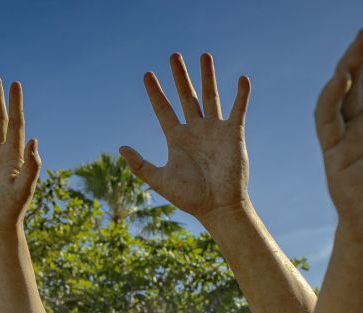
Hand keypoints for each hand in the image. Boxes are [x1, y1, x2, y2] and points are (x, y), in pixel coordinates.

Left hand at [120, 53, 250, 221]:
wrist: (217, 207)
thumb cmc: (190, 198)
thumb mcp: (160, 180)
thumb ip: (140, 165)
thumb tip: (121, 148)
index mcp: (177, 139)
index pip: (163, 110)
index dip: (155, 93)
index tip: (147, 75)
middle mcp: (195, 130)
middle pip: (186, 96)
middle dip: (179, 76)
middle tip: (173, 55)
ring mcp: (214, 130)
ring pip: (210, 96)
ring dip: (207, 76)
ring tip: (204, 55)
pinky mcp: (233, 134)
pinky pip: (237, 110)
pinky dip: (241, 95)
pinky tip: (242, 79)